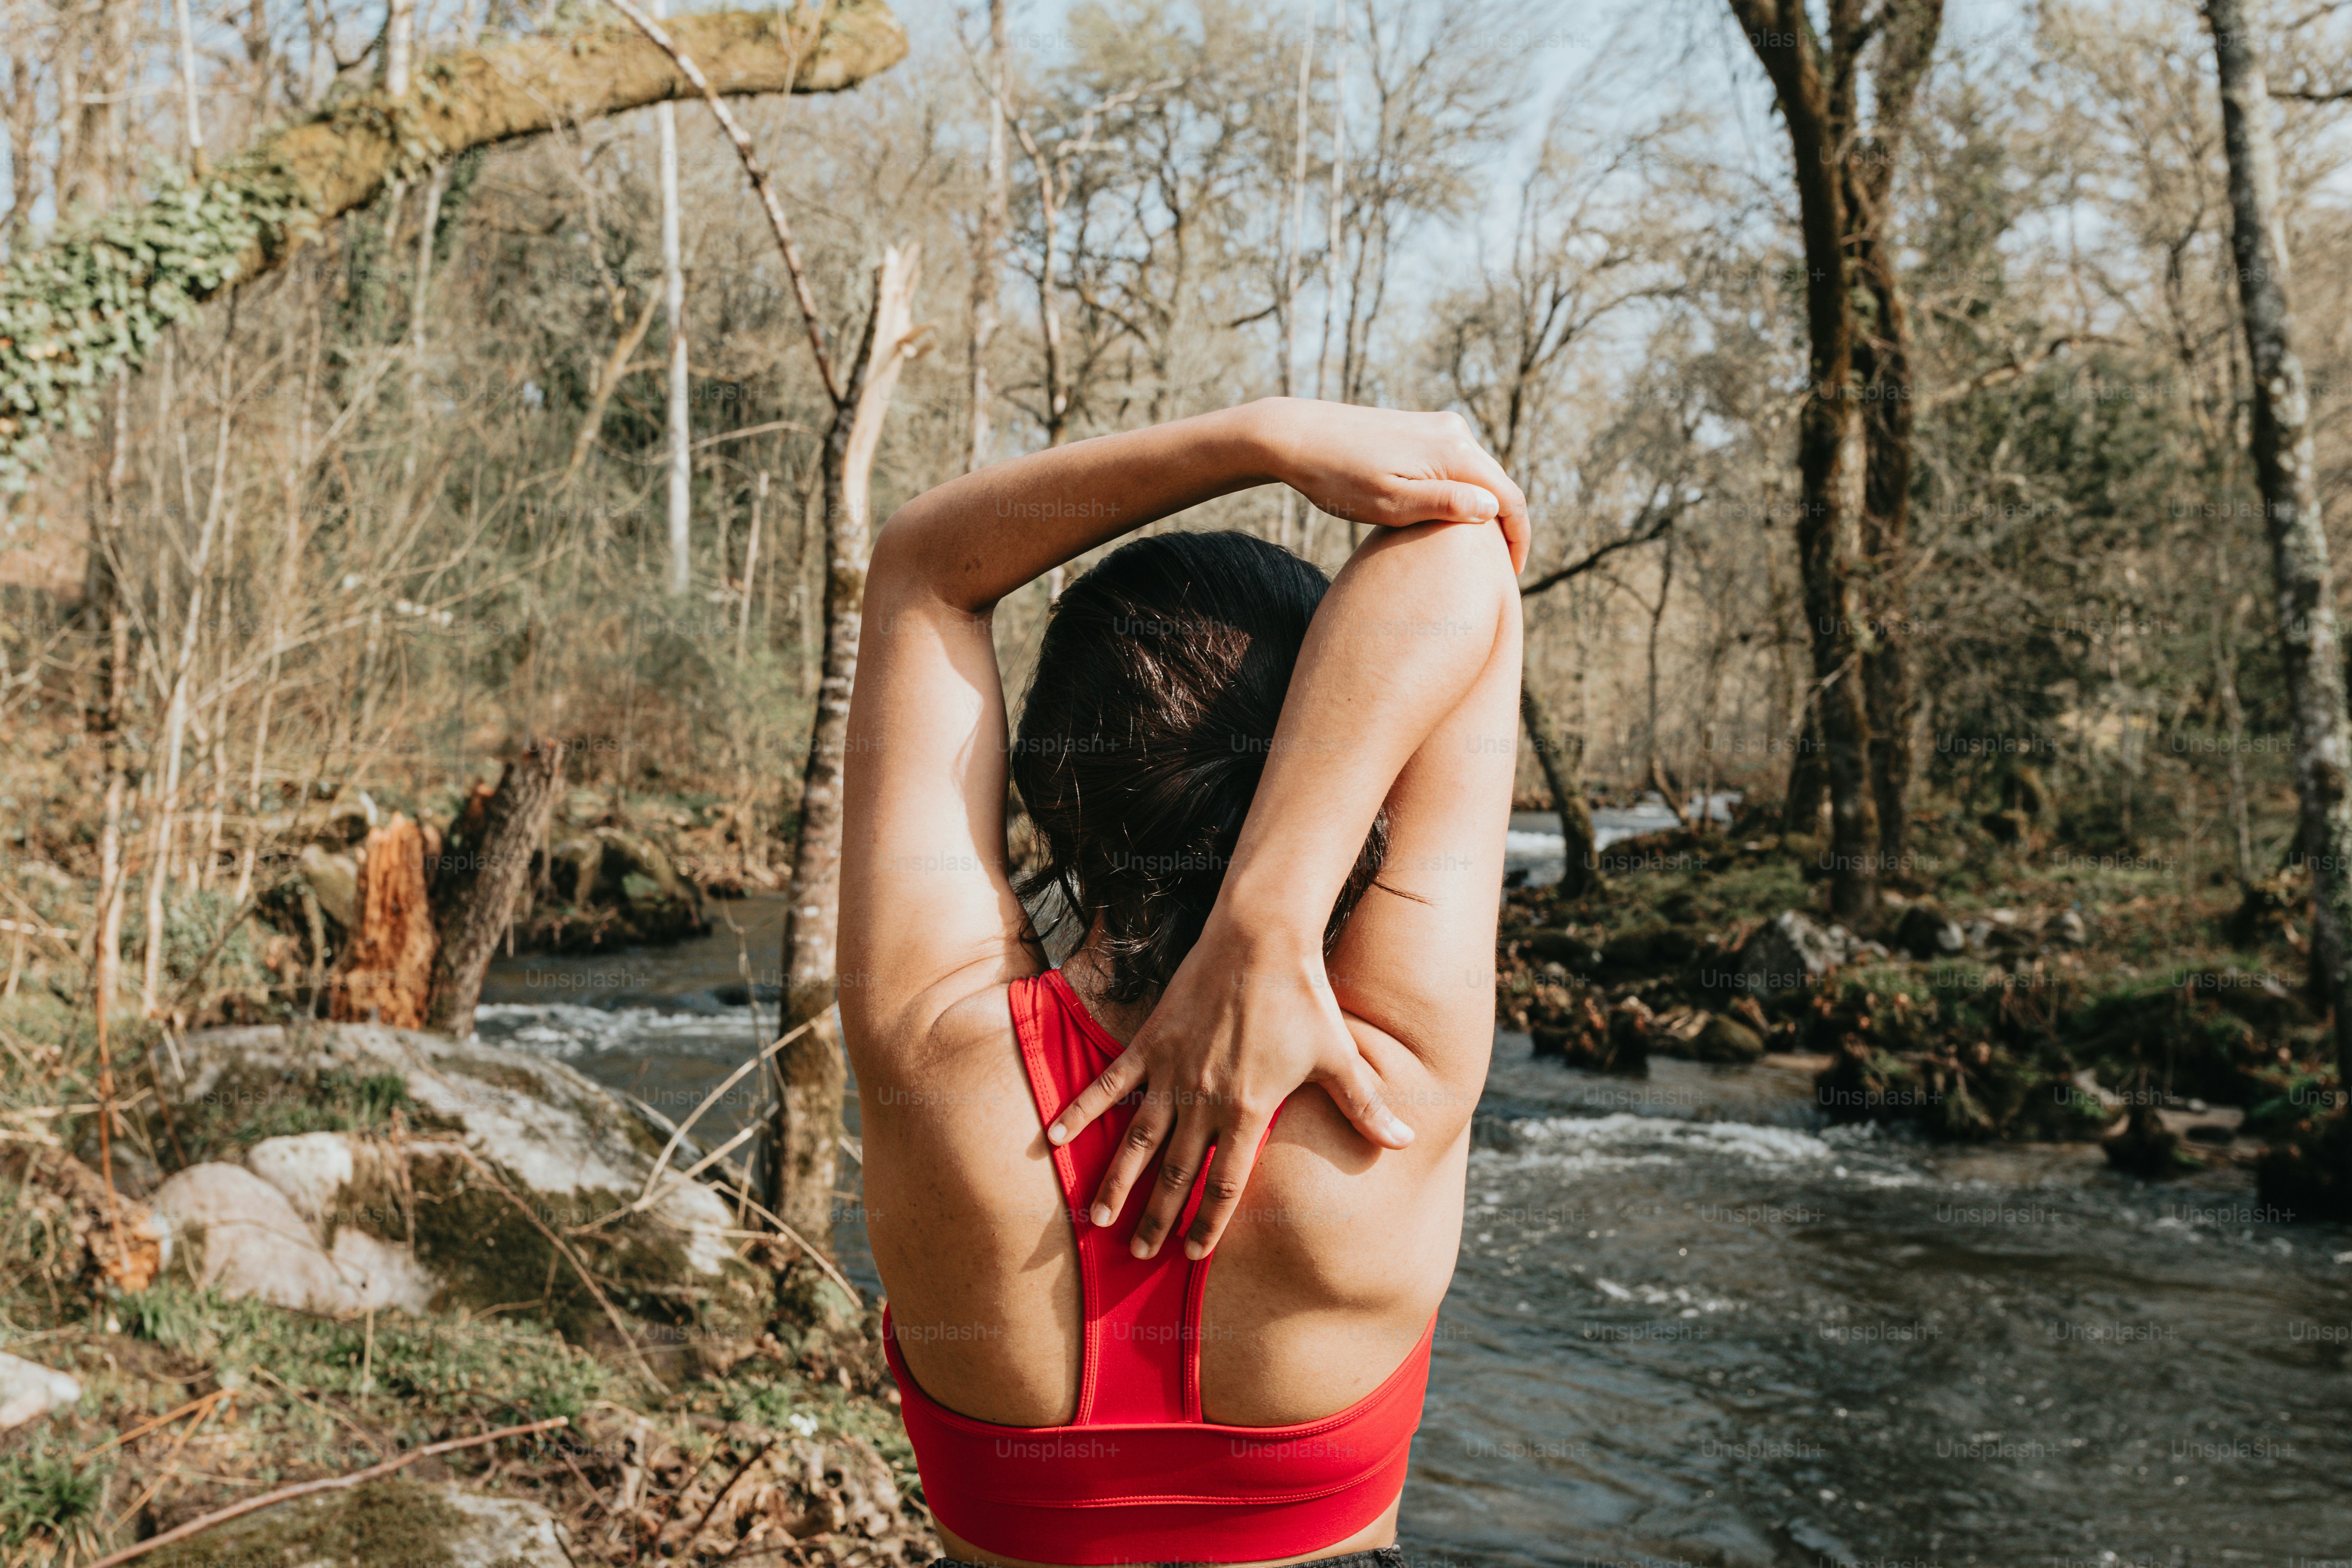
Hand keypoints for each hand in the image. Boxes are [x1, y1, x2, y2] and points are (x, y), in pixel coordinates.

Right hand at [1046, 913, 1413, 1260]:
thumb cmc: (1304, 998)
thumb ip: (1366, 1106)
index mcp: (1248, 1110)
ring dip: (1117, 1182)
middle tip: (1139, 1252)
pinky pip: (1108, 1085)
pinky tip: (1053, 1138)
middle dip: (1158, 1217)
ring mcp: (1172, 1072)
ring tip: (1096, 1219)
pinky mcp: (1150, 1042)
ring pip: (1139, 1141)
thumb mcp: (1339, 1058)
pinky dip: (1080, 1111)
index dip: (1209, 1222)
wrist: (1261, 939)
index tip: (1193, 1253)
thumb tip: (1406, 1141)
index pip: (1226, 1183)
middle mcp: (1204, 1099)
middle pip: (1177, 1173)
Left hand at [1257, 399, 1531, 572]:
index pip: (1509, 498)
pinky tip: (1447, 518)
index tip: (1511, 575)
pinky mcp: (1419, 428)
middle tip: (1497, 571)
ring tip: (1475, 551)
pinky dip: (1461, 492)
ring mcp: (1437, 426)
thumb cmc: (1339, 478)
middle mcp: (1454, 431)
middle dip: (1504, 527)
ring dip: (1482, 510)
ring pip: (1477, 475)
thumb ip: (1445, 504)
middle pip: (1497, 484)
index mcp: (1454, 451)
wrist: (1296, 436)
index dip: (1517, 539)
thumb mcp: (1391, 503)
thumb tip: (1492, 508)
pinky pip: (1455, 465)